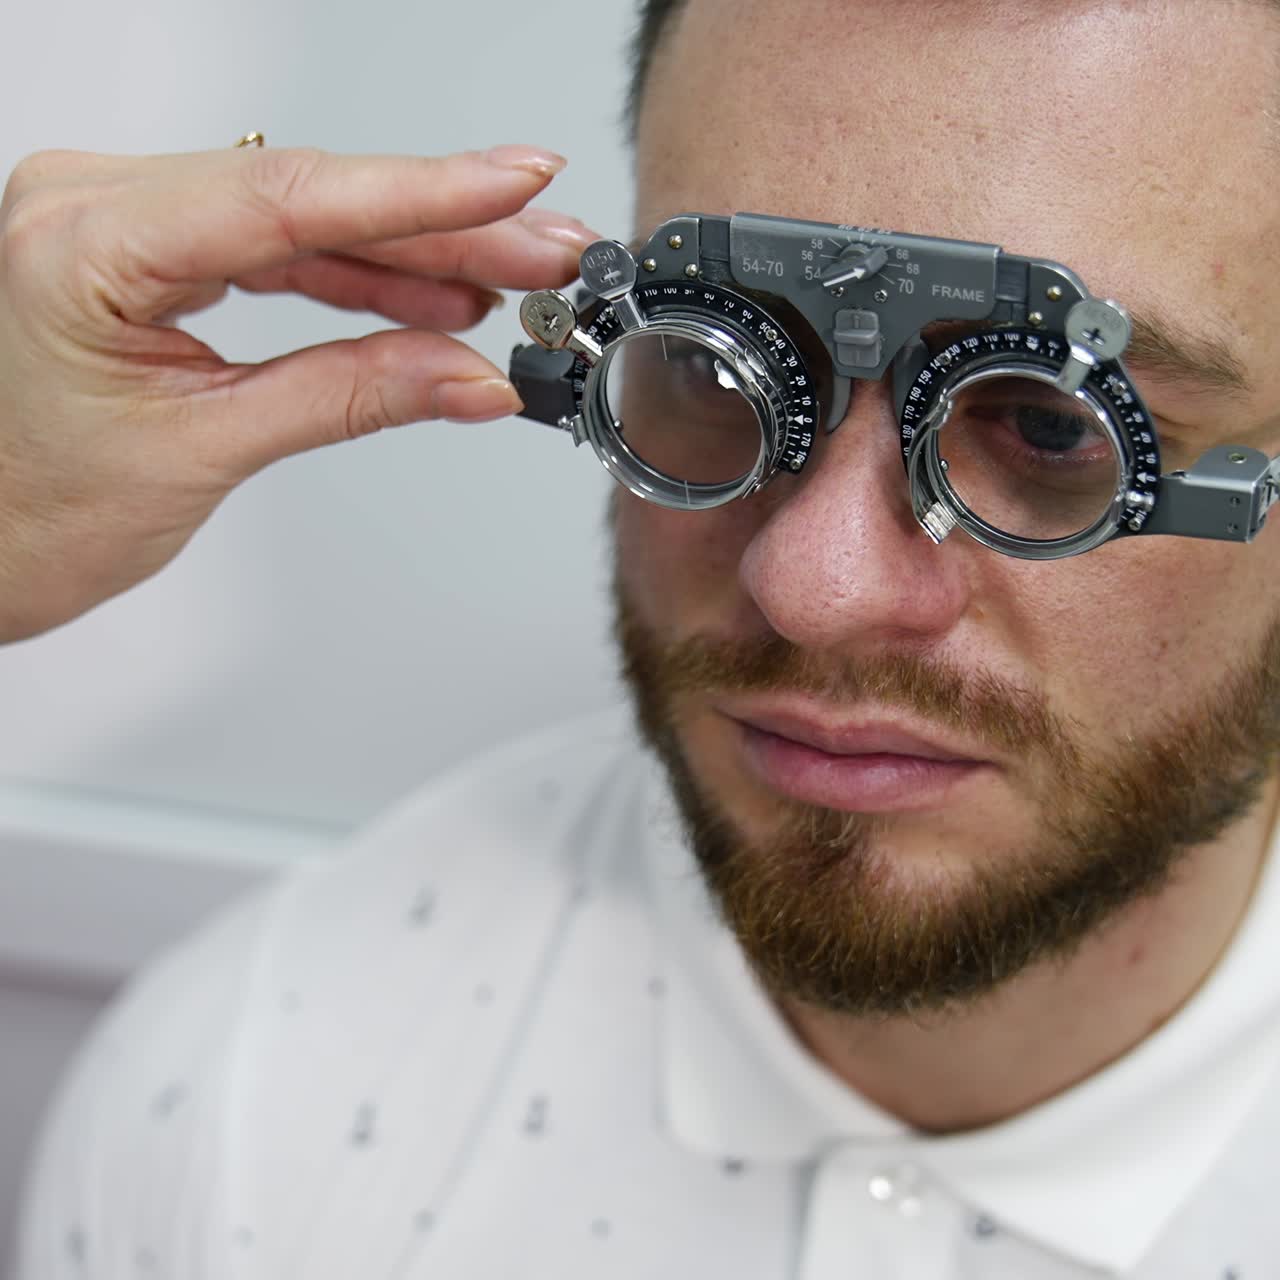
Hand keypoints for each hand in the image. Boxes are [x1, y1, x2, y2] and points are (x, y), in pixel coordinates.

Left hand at [0, 142, 593, 641]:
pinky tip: (434, 293)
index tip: (516, 185)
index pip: (286, 197)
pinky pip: (274, 248)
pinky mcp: (150, 253)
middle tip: (547, 246)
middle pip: (310, 196)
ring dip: (415, 250)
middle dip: (444, 222)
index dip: (421, 190)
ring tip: (512, 278)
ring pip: (304, 218)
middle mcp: (96, 206)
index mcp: (83, 243)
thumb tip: (465, 377)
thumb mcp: (205, 451)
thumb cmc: (29, 508)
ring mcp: (123, 222)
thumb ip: (346, 397)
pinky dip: (359, 276)